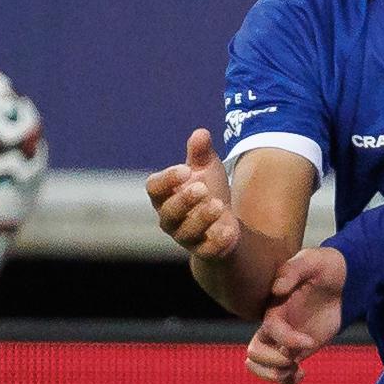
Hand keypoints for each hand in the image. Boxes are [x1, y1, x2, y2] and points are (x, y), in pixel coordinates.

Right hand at [145, 128, 240, 258]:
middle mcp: (170, 217)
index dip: (167, 179)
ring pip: (186, 232)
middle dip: (183, 200)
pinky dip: (217, 241)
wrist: (223, 221)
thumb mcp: (206, 168)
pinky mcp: (205, 250)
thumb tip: (201, 133)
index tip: (185, 169)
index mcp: (165, 195)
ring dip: (202, 218)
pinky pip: (207, 250)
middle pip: (168, 212)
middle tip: (202, 188)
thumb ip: (201, 152)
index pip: (155, 188)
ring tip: (218, 204)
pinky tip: (228, 230)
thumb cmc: (207, 189)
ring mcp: (186, 236)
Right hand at [245, 247, 346, 383]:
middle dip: (271, 363)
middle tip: (293, 361)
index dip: (287, 340)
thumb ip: (294, 270)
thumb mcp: (312, 260)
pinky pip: (283, 372)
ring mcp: (286, 339)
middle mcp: (276, 325)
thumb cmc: (325, 265)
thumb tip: (277, 289)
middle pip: (254, 353)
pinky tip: (302, 374)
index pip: (269, 331)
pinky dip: (288, 381)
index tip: (310, 340)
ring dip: (276, 375)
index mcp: (275, 307)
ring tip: (296, 370)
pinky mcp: (298, 349)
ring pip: (263, 366)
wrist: (344, 278)